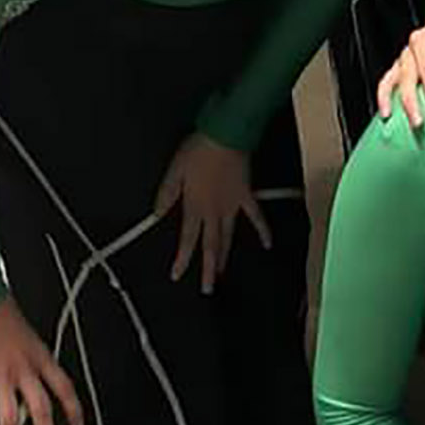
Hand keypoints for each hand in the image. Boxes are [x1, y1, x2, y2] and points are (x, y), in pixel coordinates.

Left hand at [153, 134, 271, 292]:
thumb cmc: (198, 151)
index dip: (182, 259)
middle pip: (210, 245)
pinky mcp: (246, 196)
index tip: (177, 275)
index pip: (188, 239)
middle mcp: (213, 211)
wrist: (226, 135)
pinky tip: (267, 243)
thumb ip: (166, 194)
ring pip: (228, 236)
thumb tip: (157, 213)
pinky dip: (262, 230)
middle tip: (207, 288)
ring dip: (224, 256)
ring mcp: (232, 206)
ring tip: (221, 272)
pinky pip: (255, 217)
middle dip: (208, 269)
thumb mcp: (174, 171)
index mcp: (194, 206)